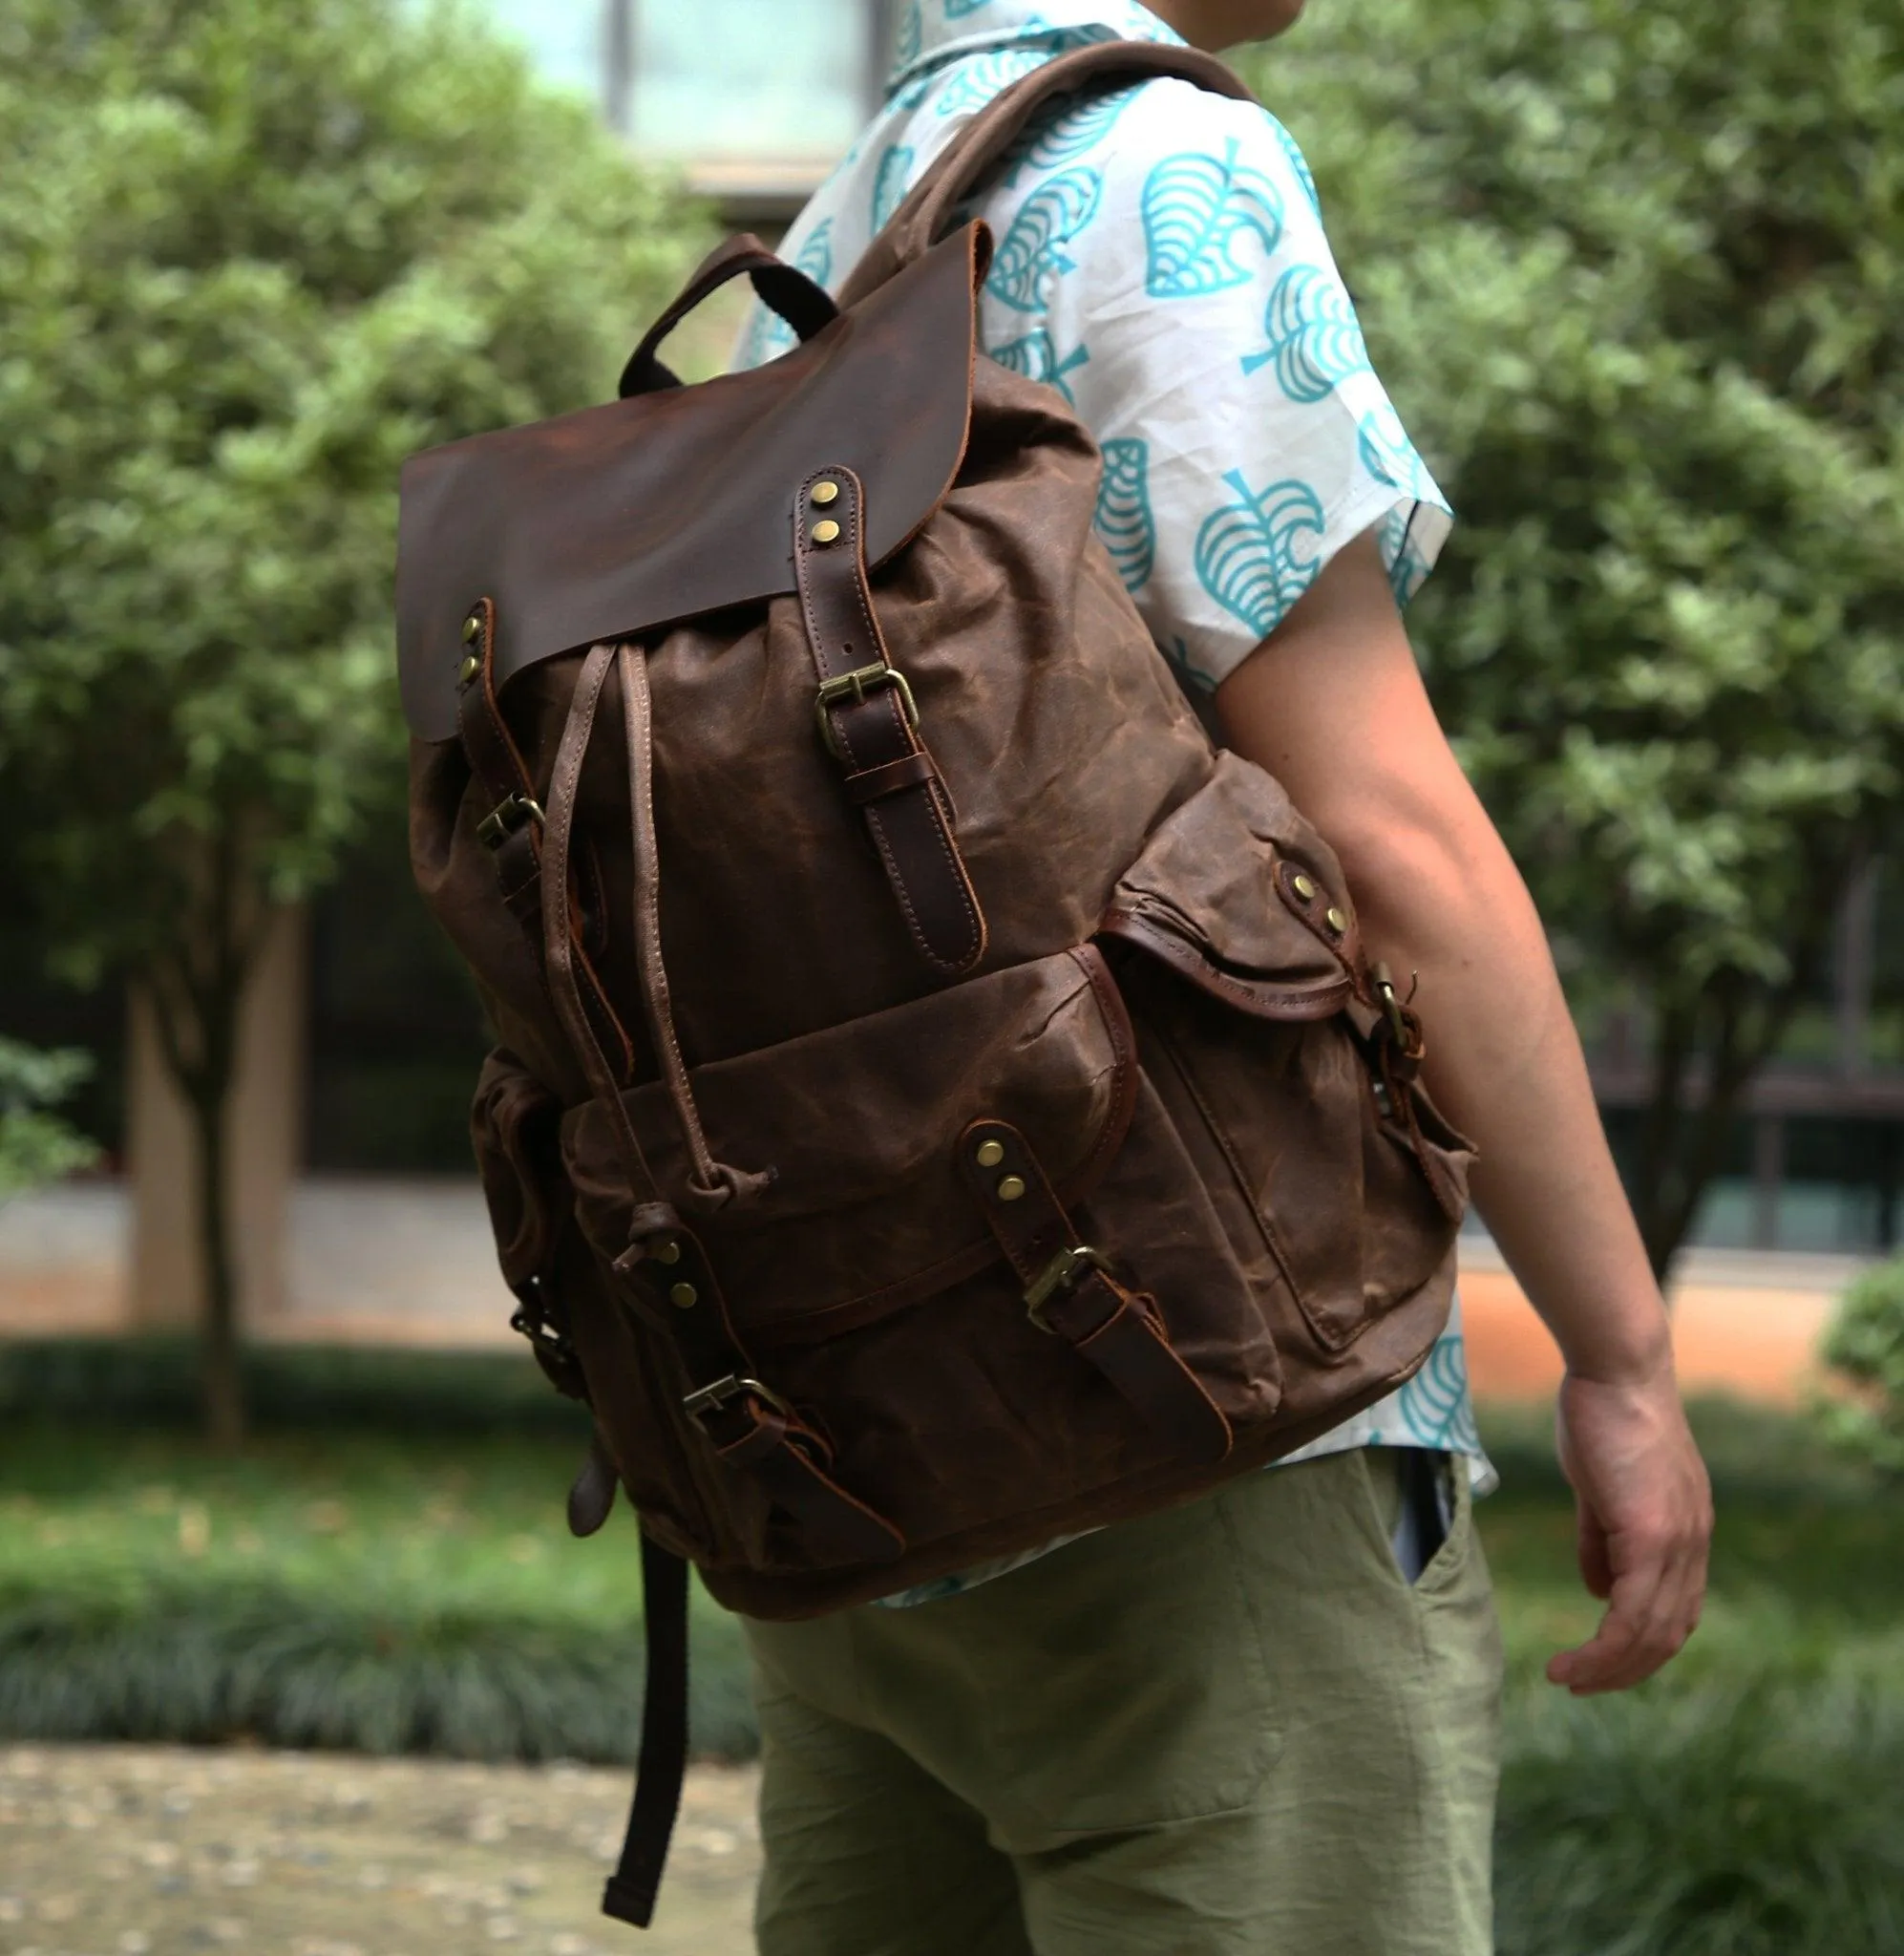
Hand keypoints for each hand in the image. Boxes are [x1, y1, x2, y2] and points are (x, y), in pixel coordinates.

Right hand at [1547, 1366, 1712, 1693]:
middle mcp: (1692, 1545)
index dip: (1640, 1646)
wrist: (1618, 1369)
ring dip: (1609, 1668)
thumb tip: (1597, 1590)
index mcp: (1685, 1532)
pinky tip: (1572, 1659)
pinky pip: (1628, 1612)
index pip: (1674, 1611)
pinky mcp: (1650, 1535)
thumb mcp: (1601, 1487)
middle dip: (1625, 1671)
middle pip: (1668, 1634)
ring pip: (1650, 1633)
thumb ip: (1602, 1539)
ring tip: (1567, 1678)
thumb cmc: (1603, 1414)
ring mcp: (1676, 1543)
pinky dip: (1602, 1648)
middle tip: (1580, 1685)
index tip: (1599, 1661)